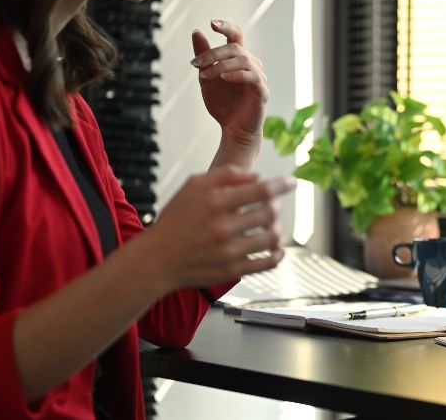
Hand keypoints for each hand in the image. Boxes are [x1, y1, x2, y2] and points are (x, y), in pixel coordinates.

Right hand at [144, 166, 293, 289]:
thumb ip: (224, 175)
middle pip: (270, 212)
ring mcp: (228, 251)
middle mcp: (223, 227)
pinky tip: (275, 249)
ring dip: (276, 229)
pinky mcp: (231, 271)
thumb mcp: (192, 187)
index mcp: (215, 202)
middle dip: (275, 206)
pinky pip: (267, 263)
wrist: (155, 261)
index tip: (291, 182)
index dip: (281, 184)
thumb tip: (256, 176)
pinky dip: (277, 255)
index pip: (261, 190)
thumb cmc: (174, 222)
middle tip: (272, 206)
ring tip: (270, 227)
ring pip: (272, 237)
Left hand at [191, 20, 268, 147]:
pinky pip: (252, 76)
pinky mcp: (262, 91)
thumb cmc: (223, 104)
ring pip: (243, 60)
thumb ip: (203, 56)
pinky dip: (236, 75)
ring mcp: (259, 77)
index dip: (226, 27)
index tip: (211, 24)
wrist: (232, 130)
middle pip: (235, 47)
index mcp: (238, 59)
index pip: (236, 36)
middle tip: (195, 64)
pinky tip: (223, 79)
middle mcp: (251, 64)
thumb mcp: (206, 77)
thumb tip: (196, 31)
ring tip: (204, 76)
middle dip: (213, 53)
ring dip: (220, 65)